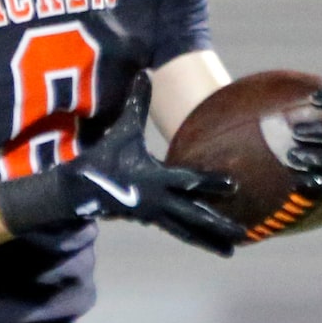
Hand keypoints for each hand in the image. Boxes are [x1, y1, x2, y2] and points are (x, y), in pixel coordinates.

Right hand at [70, 79, 245, 255]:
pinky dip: (196, 237)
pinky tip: (212, 244)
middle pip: (193, 215)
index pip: (188, 180)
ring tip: (232, 251)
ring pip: (187, 230)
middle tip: (242, 235)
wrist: (79, 189)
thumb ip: (137, 103)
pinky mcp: (152, 220)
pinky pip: (179, 231)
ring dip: (210, 240)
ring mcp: (155, 214)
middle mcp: (158, 200)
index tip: (233, 185)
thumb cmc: (104, 156)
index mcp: (154, 177)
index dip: (210, 182)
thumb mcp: (122, 129)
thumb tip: (144, 71)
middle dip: (218, 225)